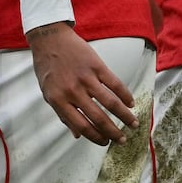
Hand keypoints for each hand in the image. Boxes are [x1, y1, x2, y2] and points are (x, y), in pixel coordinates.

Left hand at [27, 21, 137, 144]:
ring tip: (133, 123)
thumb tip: (76, 135)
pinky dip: (125, 95)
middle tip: (122, 139)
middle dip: (113, 132)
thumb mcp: (48, 94)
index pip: (81, 126)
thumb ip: (62, 114)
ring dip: (124, 115)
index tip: (105, 143)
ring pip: (110, 102)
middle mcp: (73, 91)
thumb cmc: (48, 68)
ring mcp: (86, 78)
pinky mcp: (96, 66)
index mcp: (59, 101)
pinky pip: (114, 83)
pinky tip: (131, 103)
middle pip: (98, 118)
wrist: (50, 40)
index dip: (95, 137)